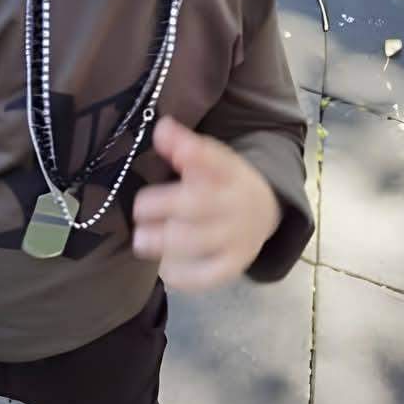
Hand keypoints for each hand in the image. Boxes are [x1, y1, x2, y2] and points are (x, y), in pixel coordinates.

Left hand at [132, 115, 282, 290]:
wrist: (265, 211)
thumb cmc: (222, 183)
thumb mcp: (211, 159)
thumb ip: (184, 145)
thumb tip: (161, 127)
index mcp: (229, 171)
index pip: (213, 158)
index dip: (192, 152)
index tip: (168, 141)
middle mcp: (234, 203)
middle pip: (199, 204)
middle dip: (164, 205)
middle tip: (138, 209)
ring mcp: (236, 236)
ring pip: (199, 240)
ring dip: (166, 241)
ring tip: (141, 240)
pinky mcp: (233, 264)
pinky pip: (209, 275)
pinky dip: (186, 276)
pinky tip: (165, 270)